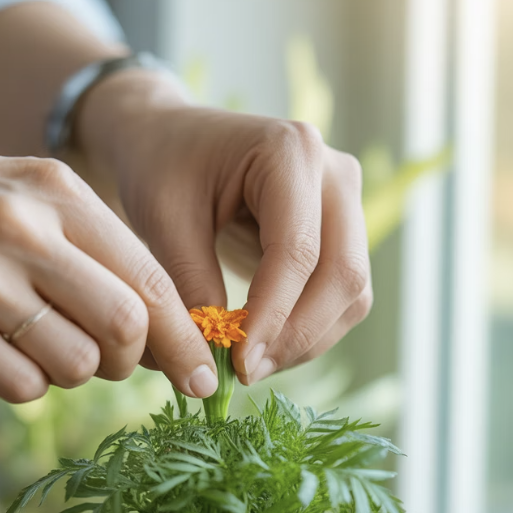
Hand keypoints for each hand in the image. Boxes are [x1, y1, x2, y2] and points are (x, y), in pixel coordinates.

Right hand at [0, 150, 217, 401]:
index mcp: (57, 192)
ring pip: (78, 363)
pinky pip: (25, 387)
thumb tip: (164, 327)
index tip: (203, 375)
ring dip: (74, 371)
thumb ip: (98, 252)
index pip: (150, 277)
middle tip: (112, 360)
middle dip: (133, 359)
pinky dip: (27, 383)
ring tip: (41, 345)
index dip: (184, 336)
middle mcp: (22, 230)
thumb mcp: (27, 200)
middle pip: (127, 324)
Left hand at [77, 73, 370, 384]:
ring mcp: (345, 203)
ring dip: (307, 340)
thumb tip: (215, 361)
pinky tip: (266, 347)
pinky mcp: (341, 232)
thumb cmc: (161, 169)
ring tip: (251, 365)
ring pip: (351, 293)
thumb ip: (191, 286)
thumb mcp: (163, 220)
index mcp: (290, 151)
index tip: (238, 363)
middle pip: (343, 275)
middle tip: (246, 372)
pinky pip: (342, 295)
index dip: (272, 316)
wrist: (171, 140)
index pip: (297, 251)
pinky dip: (310, 330)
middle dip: (296, 336)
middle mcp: (334, 174)